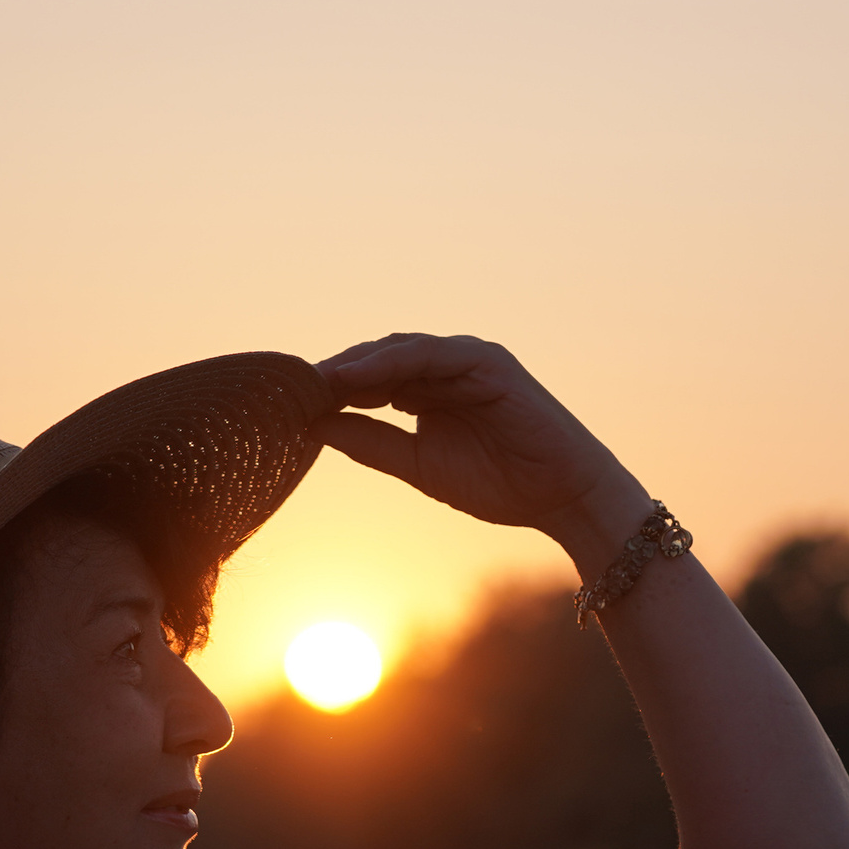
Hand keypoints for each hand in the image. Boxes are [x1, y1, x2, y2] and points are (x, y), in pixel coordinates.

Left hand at [315, 334, 647, 560]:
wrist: (563, 498)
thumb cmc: (500, 485)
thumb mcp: (419, 466)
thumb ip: (372, 443)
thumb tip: (315, 426)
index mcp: (428, 389)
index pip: (368, 378)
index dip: (330, 389)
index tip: (286, 405)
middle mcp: (446, 367)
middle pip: (376, 357)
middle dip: (334, 372)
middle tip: (288, 389)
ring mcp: (468, 359)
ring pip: (398, 350)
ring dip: (354, 364)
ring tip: (314, 382)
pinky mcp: (488, 362)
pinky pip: (431, 354)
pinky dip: (390, 362)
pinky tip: (355, 379)